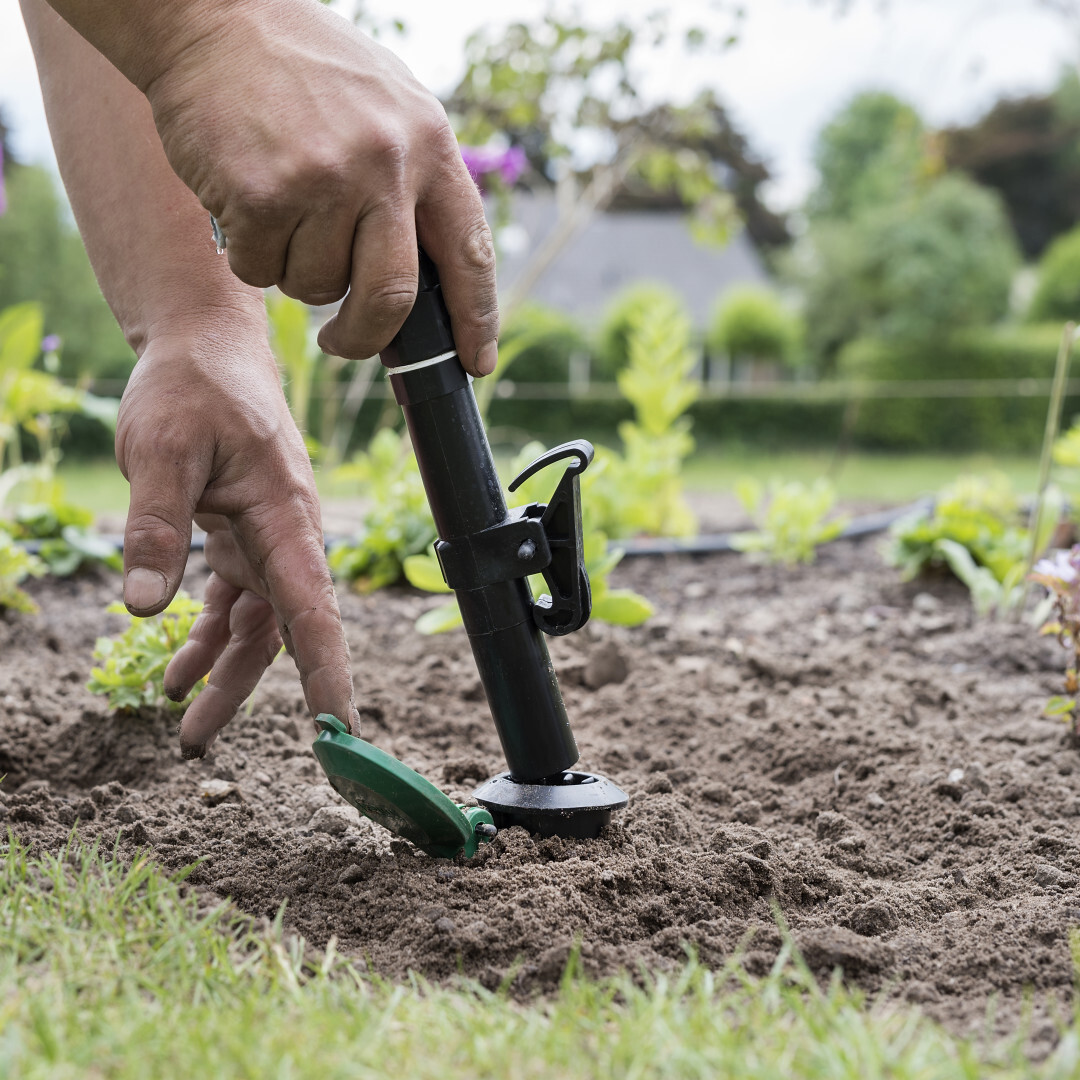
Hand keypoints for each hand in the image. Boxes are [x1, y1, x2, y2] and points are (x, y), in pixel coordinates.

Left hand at [115, 316, 357, 756]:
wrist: (207, 349)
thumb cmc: (193, 390)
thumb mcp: (161, 451)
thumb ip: (156, 526)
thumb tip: (145, 608)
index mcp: (284, 518)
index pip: (313, 609)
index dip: (326, 671)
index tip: (337, 727)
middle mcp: (284, 537)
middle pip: (279, 631)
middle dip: (243, 689)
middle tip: (198, 744)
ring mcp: (263, 539)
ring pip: (254, 624)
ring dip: (222, 672)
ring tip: (183, 724)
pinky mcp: (239, 536)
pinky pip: (231, 600)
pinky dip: (206, 635)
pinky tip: (176, 667)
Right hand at [140, 0, 498, 370]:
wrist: (211, 14)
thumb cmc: (305, 70)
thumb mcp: (389, 107)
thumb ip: (417, 181)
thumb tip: (433, 278)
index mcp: (429, 145)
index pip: (470, 254)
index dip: (476, 318)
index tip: (476, 361)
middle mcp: (385, 164)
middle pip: (392, 297)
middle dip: (367, 336)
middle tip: (345, 341)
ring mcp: (324, 180)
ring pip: (317, 287)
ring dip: (295, 272)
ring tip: (281, 212)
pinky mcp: (262, 195)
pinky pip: (260, 270)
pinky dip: (249, 253)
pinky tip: (243, 201)